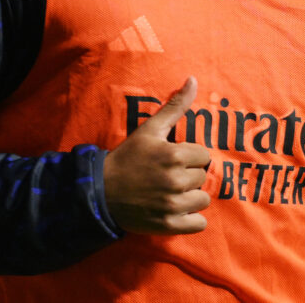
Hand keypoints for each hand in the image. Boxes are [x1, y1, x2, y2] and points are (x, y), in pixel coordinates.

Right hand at [103, 76, 211, 234]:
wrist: (100, 192)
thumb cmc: (127, 158)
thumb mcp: (150, 129)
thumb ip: (175, 106)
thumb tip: (193, 80)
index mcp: (174, 155)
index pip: (203, 156)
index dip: (189, 157)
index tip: (172, 159)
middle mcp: (176, 180)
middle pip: (202, 177)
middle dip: (188, 176)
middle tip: (167, 176)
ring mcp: (172, 205)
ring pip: (202, 199)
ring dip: (190, 197)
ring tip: (170, 193)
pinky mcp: (168, 225)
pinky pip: (199, 223)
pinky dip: (190, 219)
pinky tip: (174, 210)